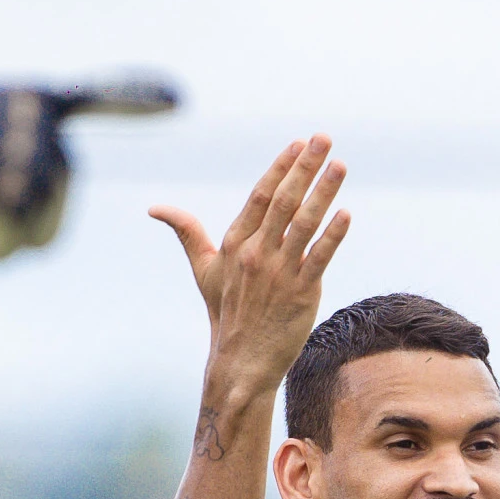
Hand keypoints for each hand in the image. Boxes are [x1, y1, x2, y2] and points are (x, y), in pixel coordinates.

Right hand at [0, 74, 174, 255]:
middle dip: (38, 224)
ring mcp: (10, 130)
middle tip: (2, 246)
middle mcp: (27, 106)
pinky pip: (15, 215)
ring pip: (41, 202)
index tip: (178, 99)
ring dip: (14, 237)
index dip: (131, 98)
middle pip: (61, 181)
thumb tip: (40, 212)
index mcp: (27, 98)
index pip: (90, 97)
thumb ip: (18, 164)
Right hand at [151, 137, 352, 417]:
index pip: (261, 196)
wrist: (241, 359)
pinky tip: (346, 214)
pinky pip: (319, 259)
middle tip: (324, 139)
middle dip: (305, 167)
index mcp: (235, 243)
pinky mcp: (301, 294)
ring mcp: (279, 273)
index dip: (280, 167)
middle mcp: (256, 254)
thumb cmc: (225, 309)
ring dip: (323, 192)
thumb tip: (154, 208)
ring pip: (304, 224)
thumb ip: (185, 231)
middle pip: (284, 201)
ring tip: (339, 165)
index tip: (298, 143)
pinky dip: (332, 236)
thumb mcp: (203, 268)